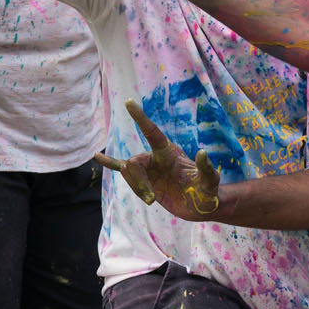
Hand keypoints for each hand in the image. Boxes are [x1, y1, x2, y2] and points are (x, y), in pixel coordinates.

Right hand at [95, 100, 221, 219]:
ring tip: (151, 201)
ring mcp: (149, 168)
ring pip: (128, 171)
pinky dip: (110, 163)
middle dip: (138, 181)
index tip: (129, 102)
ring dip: (136, 187)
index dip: (141, 118)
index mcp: (170, 152)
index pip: (152, 132)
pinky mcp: (144, 180)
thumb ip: (207, 169)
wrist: (200, 206)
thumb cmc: (207, 192)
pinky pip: (123, 169)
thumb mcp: (211, 181)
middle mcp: (157, 157)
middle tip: (151, 200)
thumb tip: (202, 152)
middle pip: (135, 162)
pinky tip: (98, 156)